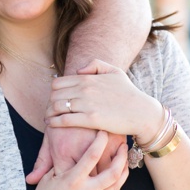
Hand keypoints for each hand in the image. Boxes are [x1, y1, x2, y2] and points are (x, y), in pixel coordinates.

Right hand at [17, 131, 128, 189]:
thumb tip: (74, 150)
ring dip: (123, 172)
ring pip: (115, 186)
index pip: (92, 155)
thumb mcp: (50, 177)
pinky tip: (112, 177)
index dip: (100, 141)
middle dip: (121, 157)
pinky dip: (110, 186)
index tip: (104, 132)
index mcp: (72, 179)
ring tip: (124, 161)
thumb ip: (64, 164)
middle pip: (113, 172)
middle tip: (124, 146)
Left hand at [25, 128, 126, 183]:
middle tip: (89, 186)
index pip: (68, 182)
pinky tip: (111, 168)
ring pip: (106, 175)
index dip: (72, 186)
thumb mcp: (51, 139)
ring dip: (105, 180)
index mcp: (63, 152)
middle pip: (90, 182)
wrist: (84, 94)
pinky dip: (116, 168)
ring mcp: (102, 146)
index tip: (73, 187)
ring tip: (101, 179)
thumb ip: (42, 162)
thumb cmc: (64, 122)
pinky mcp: (116, 140)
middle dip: (89, 187)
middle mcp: (82, 151)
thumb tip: (30, 181)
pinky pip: (119, 163)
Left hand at [45, 59, 164, 142]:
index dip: (53, 92)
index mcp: (87, 78)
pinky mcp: (90, 119)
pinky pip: (64, 120)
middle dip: (49, 103)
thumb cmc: (128, 92)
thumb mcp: (114, 71)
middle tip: (50, 110)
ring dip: (49, 113)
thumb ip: (95, 64)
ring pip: (56, 107)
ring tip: (49, 119)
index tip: (55, 99)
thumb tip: (78, 71)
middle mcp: (85, 90)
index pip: (57, 83)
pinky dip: (54, 123)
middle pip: (54, 95)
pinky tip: (52, 125)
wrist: (141, 112)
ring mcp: (87, 104)